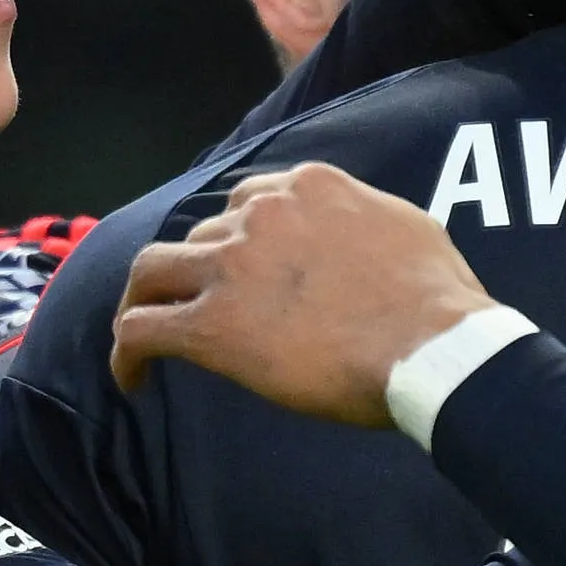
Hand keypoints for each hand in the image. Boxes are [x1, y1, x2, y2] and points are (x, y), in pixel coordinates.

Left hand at [108, 164, 494, 426]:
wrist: (434, 347)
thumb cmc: (438, 299)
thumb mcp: (407, 226)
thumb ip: (365, 218)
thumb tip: (362, 234)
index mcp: (306, 188)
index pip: (247, 200)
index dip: (239, 237)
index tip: (242, 267)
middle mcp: (259, 215)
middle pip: (201, 237)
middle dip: (200, 274)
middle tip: (207, 311)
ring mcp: (230, 268)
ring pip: (151, 271)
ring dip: (146, 300)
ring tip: (146, 336)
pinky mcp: (213, 325)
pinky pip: (141, 329)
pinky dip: (127, 352)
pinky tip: (132, 378)